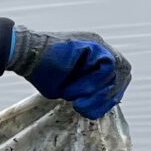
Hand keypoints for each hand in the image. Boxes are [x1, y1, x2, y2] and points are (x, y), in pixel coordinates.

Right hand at [9, 27, 131, 119]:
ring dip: (99, 91)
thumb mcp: (71, 88)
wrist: (26, 56)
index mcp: (97, 57)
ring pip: (118, 70)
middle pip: (124, 72)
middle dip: (110, 95)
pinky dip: (95, 82)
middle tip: (88, 106)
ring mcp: (98, 44)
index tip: (96, 107)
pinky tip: (78, 91)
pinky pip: (107, 65)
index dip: (113, 94)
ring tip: (79, 101)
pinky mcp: (93, 43)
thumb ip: (88, 93)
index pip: (120, 75)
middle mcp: (101, 48)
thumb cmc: (43, 73)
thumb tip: (99, 106)